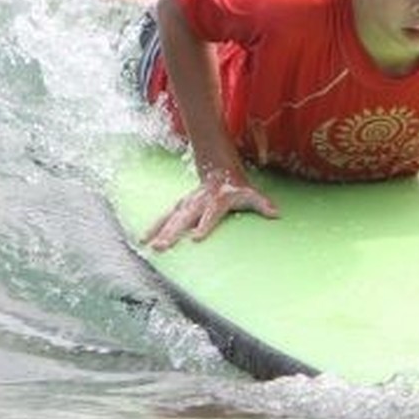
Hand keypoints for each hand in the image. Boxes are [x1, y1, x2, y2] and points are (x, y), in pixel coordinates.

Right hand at [142, 171, 279, 250]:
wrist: (219, 171)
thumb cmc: (237, 189)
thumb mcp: (251, 195)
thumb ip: (262, 204)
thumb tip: (276, 213)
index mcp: (216, 200)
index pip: (210, 214)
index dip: (204, 225)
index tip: (196, 238)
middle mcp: (198, 202)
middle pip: (184, 218)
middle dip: (173, 232)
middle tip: (162, 247)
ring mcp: (186, 204)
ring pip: (171, 218)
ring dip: (159, 231)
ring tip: (149, 246)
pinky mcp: (179, 206)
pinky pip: (164, 217)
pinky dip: (153, 227)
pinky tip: (142, 240)